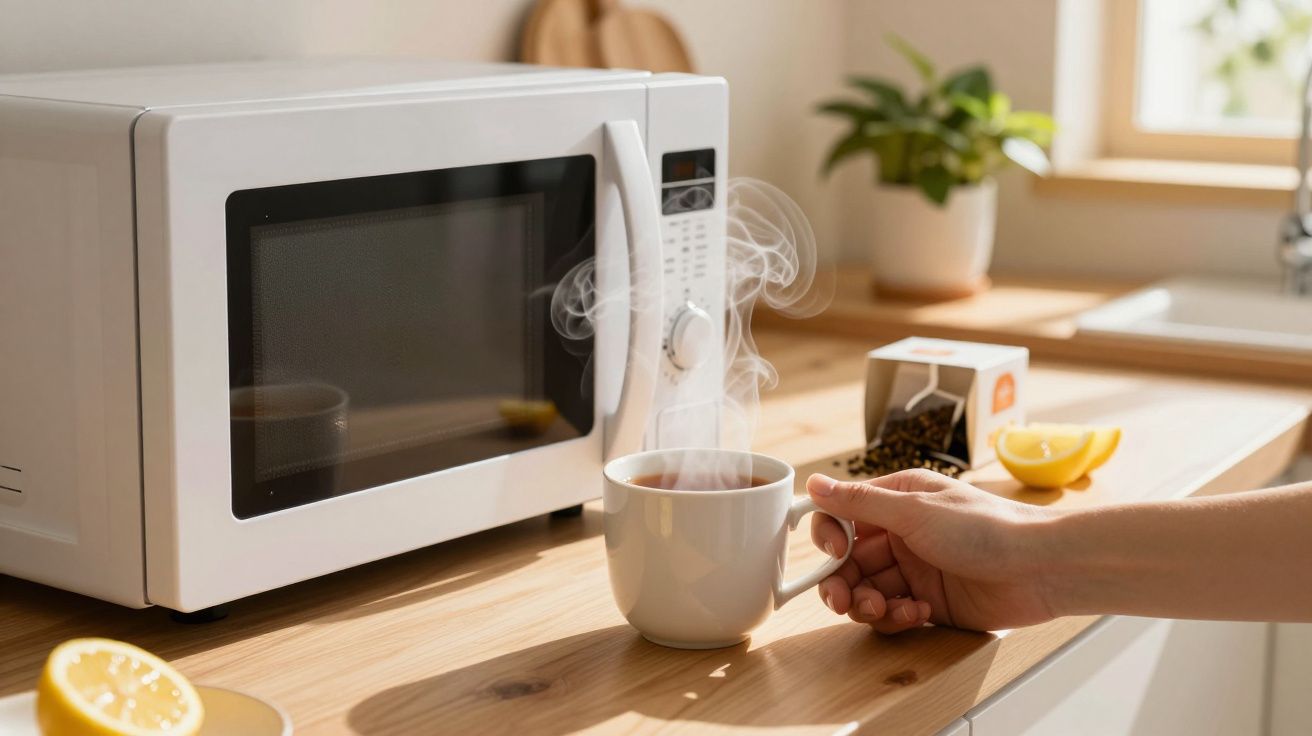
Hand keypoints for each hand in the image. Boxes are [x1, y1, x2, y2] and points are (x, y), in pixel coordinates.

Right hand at [808, 470, 1057, 632]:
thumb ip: (860, 502)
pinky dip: (896, 617)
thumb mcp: (915, 510)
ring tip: (887, 609)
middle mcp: (901, 533)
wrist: (1041, 568)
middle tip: (844, 600)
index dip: (829, 537)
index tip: (835, 553)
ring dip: (868, 604)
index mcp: (896, 500)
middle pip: (848, 561)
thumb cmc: (986, 528)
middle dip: (842, 582)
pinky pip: (892, 613)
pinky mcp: (929, 602)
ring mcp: (914, 569)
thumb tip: (813, 483)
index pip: (841, 516)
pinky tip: (918, 612)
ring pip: (866, 591)